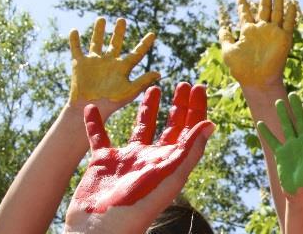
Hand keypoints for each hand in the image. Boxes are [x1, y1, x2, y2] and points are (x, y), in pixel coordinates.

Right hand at [65, 83, 214, 232]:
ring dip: (147, 109)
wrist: (100, 231)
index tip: (199, 87)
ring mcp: (127, 160)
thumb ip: (189, 151)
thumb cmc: (137, 208)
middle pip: (170, 127)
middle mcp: (151, 159)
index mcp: (170, 163)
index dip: (196, 109)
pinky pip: (99, 137)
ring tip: (153, 88)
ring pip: (140, 128)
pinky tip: (92, 108)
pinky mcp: (103, 162)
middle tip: (184, 84)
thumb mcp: (168, 177)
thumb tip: (210, 125)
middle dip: (178, 106)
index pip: (189, 131)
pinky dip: (95, 123)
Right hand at [69, 17, 159, 114]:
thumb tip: (159, 73)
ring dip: (98, 31)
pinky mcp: (80, 64)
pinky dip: (74, 40)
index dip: (144, 44)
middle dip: (119, 32)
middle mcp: (110, 62)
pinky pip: (77, 49)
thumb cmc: (111, 102)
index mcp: (123, 67)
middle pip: (116, 43)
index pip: (136, 53)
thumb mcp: (130, 91)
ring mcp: (95, 62)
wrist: (90, 109)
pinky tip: (74, 31)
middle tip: (122, 20)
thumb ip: (143, 81)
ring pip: (97, 42)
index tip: (153, 34)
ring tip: (101, 19)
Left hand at [219, 0, 296, 87]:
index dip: (243, 4)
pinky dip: (291, 14)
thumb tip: (222, 24)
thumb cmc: (241, 69)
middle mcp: (261, 30)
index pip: (246, 14)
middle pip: (265, 8)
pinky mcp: (284, 39)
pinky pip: (289, 24)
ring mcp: (273, 34)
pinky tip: (292, 4)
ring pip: (277, 13)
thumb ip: (225, 37)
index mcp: (248, 32)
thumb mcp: (228, 51)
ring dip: (278, 1)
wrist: (257, 81)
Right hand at [256, 93, 302, 194]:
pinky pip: (273, 141)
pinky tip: (261, 123)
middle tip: (292, 95)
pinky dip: (267, 133)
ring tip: (278, 102)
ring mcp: (292, 147)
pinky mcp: (282, 154)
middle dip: (296, 108)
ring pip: (287, 127)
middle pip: (300, 121)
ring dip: (283, 115)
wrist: (301, 194)